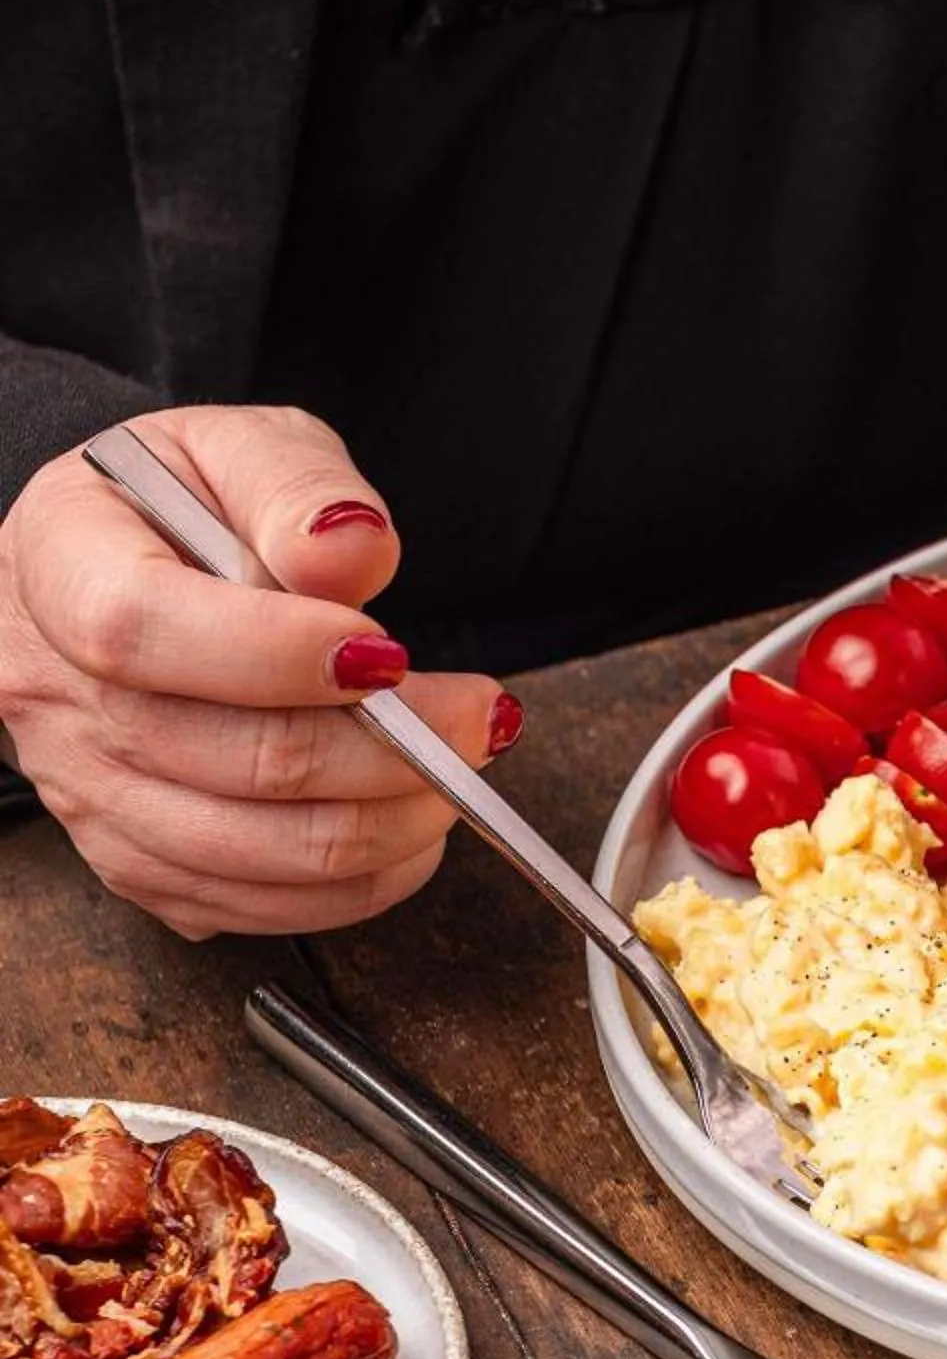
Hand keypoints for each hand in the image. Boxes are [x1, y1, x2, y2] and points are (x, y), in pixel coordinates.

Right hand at [0, 406, 515, 937]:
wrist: (126, 569)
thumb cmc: (184, 508)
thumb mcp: (240, 450)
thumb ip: (297, 489)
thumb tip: (350, 548)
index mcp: (56, 565)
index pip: (142, 632)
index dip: (277, 654)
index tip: (388, 650)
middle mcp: (54, 694)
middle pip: (235, 760)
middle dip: (393, 748)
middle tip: (480, 717)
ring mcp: (90, 793)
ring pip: (262, 851)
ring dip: (393, 821)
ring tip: (458, 768)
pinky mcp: (141, 864)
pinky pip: (261, 909)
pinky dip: (364, 881)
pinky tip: (411, 823)